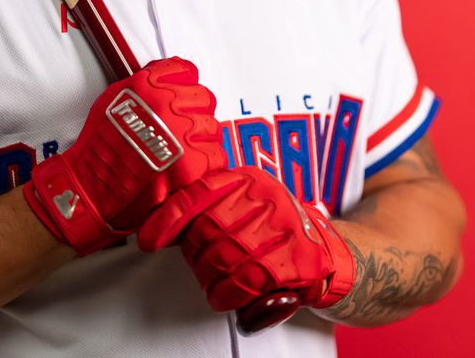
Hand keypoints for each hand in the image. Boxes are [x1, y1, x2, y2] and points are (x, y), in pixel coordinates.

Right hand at [23, 57, 225, 255]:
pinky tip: (185, 165)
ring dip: (200, 137)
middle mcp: (167, 105)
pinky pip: (216, 155)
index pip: (186, 71)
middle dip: (193, 111)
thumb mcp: (114, 98)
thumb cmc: (100, 148)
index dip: (184, 84)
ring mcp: (183, 134)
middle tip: (179, 128)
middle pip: (203, 98)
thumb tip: (167, 79)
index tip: (183, 93)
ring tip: (179, 151)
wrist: (94, 188)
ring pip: (212, 127)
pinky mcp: (193, 164)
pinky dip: (205, 162)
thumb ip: (145, 84)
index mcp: (149, 86)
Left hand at [137, 167, 355, 312]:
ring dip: (211, 281)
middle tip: (203, 269)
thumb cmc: (273, 232)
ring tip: (216, 286)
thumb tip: (155, 225)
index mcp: (247, 178)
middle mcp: (266, 196)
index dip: (168, 218)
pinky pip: (248, 281)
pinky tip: (229, 296)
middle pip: (207, 231)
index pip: (197, 193)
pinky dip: (231, 294)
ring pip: (225, 258)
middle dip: (196, 258)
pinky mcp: (299, 258)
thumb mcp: (243, 207)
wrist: (327, 253)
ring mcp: (284, 225)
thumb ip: (207, 209)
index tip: (147, 239)